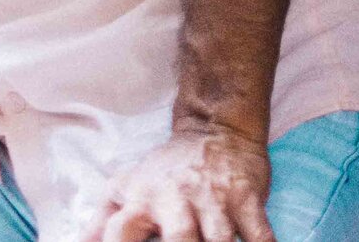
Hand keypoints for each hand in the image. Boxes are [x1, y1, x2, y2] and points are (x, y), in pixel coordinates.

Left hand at [96, 127, 274, 241]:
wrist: (216, 128)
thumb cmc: (165, 170)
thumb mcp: (126, 187)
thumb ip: (100, 223)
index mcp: (142, 199)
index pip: (119, 232)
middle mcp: (177, 196)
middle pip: (180, 237)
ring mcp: (215, 196)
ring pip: (220, 239)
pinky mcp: (247, 194)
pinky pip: (258, 230)